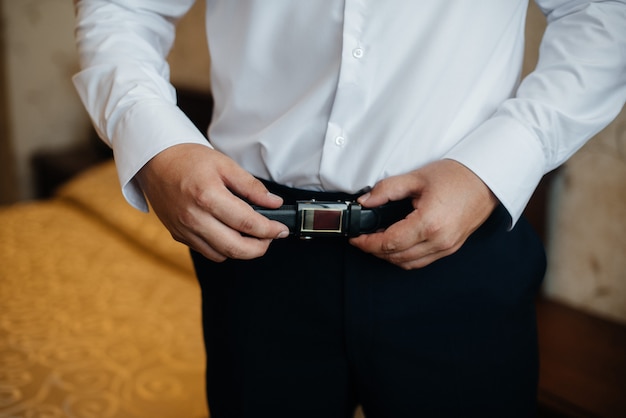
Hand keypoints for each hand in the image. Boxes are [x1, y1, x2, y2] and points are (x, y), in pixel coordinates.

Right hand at [136, 144, 288, 261]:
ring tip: (253, 236)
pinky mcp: (178, 235)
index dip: (269, 230)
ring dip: (242, 251)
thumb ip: (251, 186)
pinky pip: (206, 251)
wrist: (154, 161)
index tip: (281, 230)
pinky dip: (223, 249)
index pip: (246, 223)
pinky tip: (230, 234)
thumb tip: (274, 203)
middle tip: (270, 238)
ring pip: (221, 254)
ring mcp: (184, 229)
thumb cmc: (188, 159)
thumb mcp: (225, 164)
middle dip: (259, 248)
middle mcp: (194, 217)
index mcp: (208, 196)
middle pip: (235, 247)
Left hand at [349, 159, 497, 269]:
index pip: (389, 242)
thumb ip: (387, 190)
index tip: (356, 238)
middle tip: (362, 238)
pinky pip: (422, 261)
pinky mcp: (451, 247)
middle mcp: (439, 240)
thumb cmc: (458, 176)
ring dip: (389, 256)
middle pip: (396, 257)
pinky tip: (397, 244)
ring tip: (377, 241)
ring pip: (408, 263)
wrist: (487, 179)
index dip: (367, 243)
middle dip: (374, 250)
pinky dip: (405, 257)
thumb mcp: (417, 178)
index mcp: (429, 223)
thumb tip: (366, 201)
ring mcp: (447, 247)